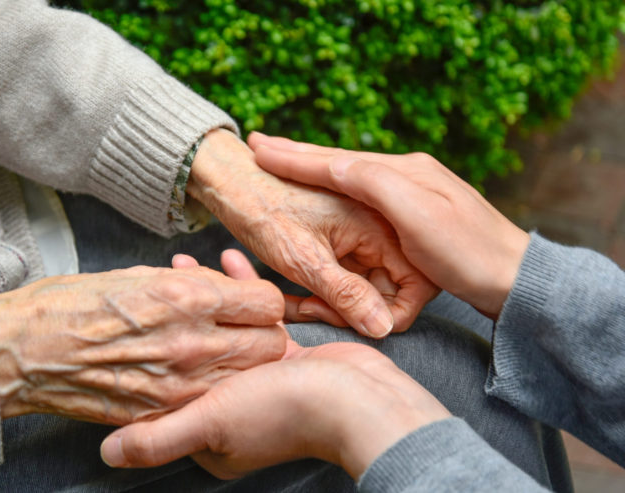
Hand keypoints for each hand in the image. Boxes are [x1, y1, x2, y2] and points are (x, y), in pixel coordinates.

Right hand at [0, 266, 285, 423]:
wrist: (27, 352)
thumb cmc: (74, 305)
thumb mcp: (141, 275)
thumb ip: (192, 283)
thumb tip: (222, 288)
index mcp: (187, 297)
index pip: (268, 302)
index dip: (260, 301)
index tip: (248, 302)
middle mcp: (192, 342)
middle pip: (271, 345)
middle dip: (262, 334)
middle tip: (241, 328)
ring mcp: (180, 383)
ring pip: (248, 378)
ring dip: (241, 365)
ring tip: (216, 351)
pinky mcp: (164, 412)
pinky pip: (211, 400)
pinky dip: (210, 389)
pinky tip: (189, 375)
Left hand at [98, 250, 447, 479]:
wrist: (360, 402)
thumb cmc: (283, 414)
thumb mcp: (211, 424)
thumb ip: (158, 438)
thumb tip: (107, 454)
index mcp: (210, 431)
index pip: (167, 390)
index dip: (149, 353)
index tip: (133, 312)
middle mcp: (233, 407)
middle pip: (193, 356)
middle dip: (174, 314)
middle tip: (157, 275)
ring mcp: (261, 381)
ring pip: (221, 333)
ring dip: (205, 297)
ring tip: (186, 261)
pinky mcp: (288, 357)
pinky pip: (255, 320)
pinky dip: (243, 292)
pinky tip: (231, 261)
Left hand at [189, 129, 437, 336]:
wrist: (231, 182)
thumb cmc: (264, 211)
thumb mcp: (303, 259)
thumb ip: (345, 294)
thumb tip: (382, 328)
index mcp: (381, 225)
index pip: (411, 287)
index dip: (382, 312)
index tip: (338, 314)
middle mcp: (380, 229)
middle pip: (389, 291)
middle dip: (352, 311)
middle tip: (309, 310)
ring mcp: (362, 238)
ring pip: (365, 290)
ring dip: (334, 306)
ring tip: (298, 306)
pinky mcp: (344, 245)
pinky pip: (347, 281)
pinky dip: (324, 295)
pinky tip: (296, 298)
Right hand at [249, 133, 529, 317]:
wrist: (515, 276)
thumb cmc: (466, 250)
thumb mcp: (416, 213)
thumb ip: (374, 183)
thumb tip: (333, 163)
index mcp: (403, 172)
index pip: (338, 160)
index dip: (297, 156)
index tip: (260, 149)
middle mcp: (407, 174)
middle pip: (341, 162)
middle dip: (300, 154)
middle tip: (263, 145)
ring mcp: (414, 193)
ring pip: (351, 177)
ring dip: (315, 168)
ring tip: (285, 159)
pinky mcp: (418, 214)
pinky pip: (365, 196)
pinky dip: (337, 188)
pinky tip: (329, 187)